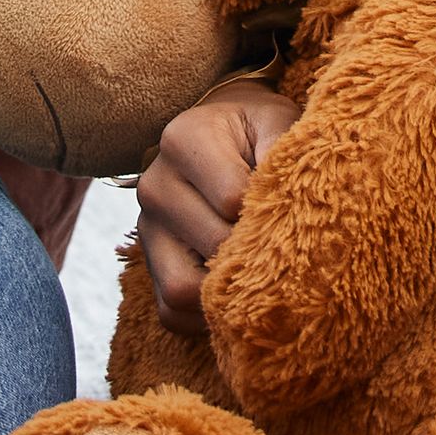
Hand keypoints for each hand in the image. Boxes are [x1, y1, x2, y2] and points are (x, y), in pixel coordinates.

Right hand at [131, 77, 294, 317]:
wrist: (222, 136)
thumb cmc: (257, 131)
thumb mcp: (276, 120)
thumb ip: (284, 145)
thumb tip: (288, 191)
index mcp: (183, 140)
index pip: (232, 200)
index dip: (268, 210)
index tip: (286, 200)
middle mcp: (153, 184)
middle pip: (212, 246)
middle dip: (254, 252)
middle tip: (284, 244)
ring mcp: (147, 228)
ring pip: (182, 289)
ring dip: (225, 290)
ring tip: (256, 270)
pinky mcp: (148, 264)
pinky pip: (172, 313)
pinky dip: (205, 314)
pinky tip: (233, 287)